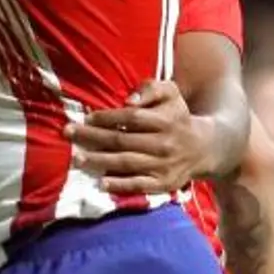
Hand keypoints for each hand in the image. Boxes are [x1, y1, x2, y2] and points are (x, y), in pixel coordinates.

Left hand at [65, 80, 209, 194]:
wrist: (204, 148)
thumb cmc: (178, 117)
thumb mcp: (172, 94)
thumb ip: (152, 88)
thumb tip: (129, 100)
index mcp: (166, 120)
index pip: (132, 118)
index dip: (108, 117)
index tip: (86, 117)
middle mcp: (164, 143)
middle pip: (123, 140)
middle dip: (93, 137)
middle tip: (68, 134)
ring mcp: (163, 165)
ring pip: (126, 162)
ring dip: (99, 161)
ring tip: (76, 158)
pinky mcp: (162, 184)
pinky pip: (138, 185)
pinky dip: (119, 185)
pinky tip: (100, 183)